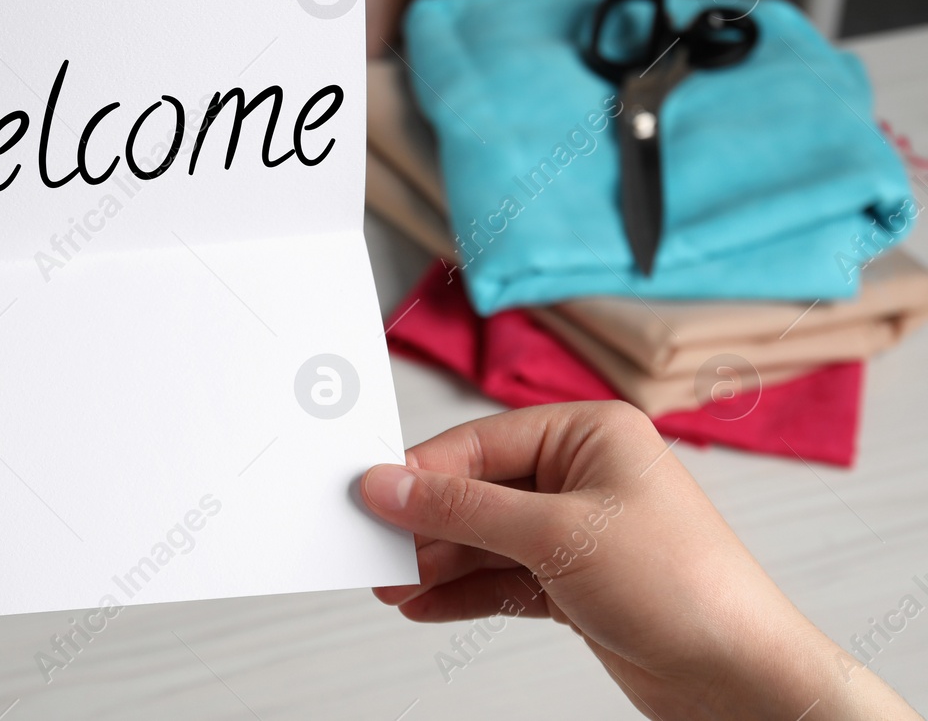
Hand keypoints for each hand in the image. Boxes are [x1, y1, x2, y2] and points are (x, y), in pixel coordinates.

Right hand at [361, 402, 919, 719]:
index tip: (369, 495)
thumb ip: (462, 510)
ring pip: (485, 540)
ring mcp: (580, 531)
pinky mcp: (576, 583)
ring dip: (437, 565)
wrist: (743, 679)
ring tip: (390, 584)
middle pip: (478, 492)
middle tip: (372, 546)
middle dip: (426, 526)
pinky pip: (502, 579)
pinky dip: (462, 593)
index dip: (422, 472)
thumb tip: (389, 486)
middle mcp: (584, 476)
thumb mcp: (556, 535)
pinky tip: (425, 604)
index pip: (482, 443)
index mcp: (591, 434)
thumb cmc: (686, 587)